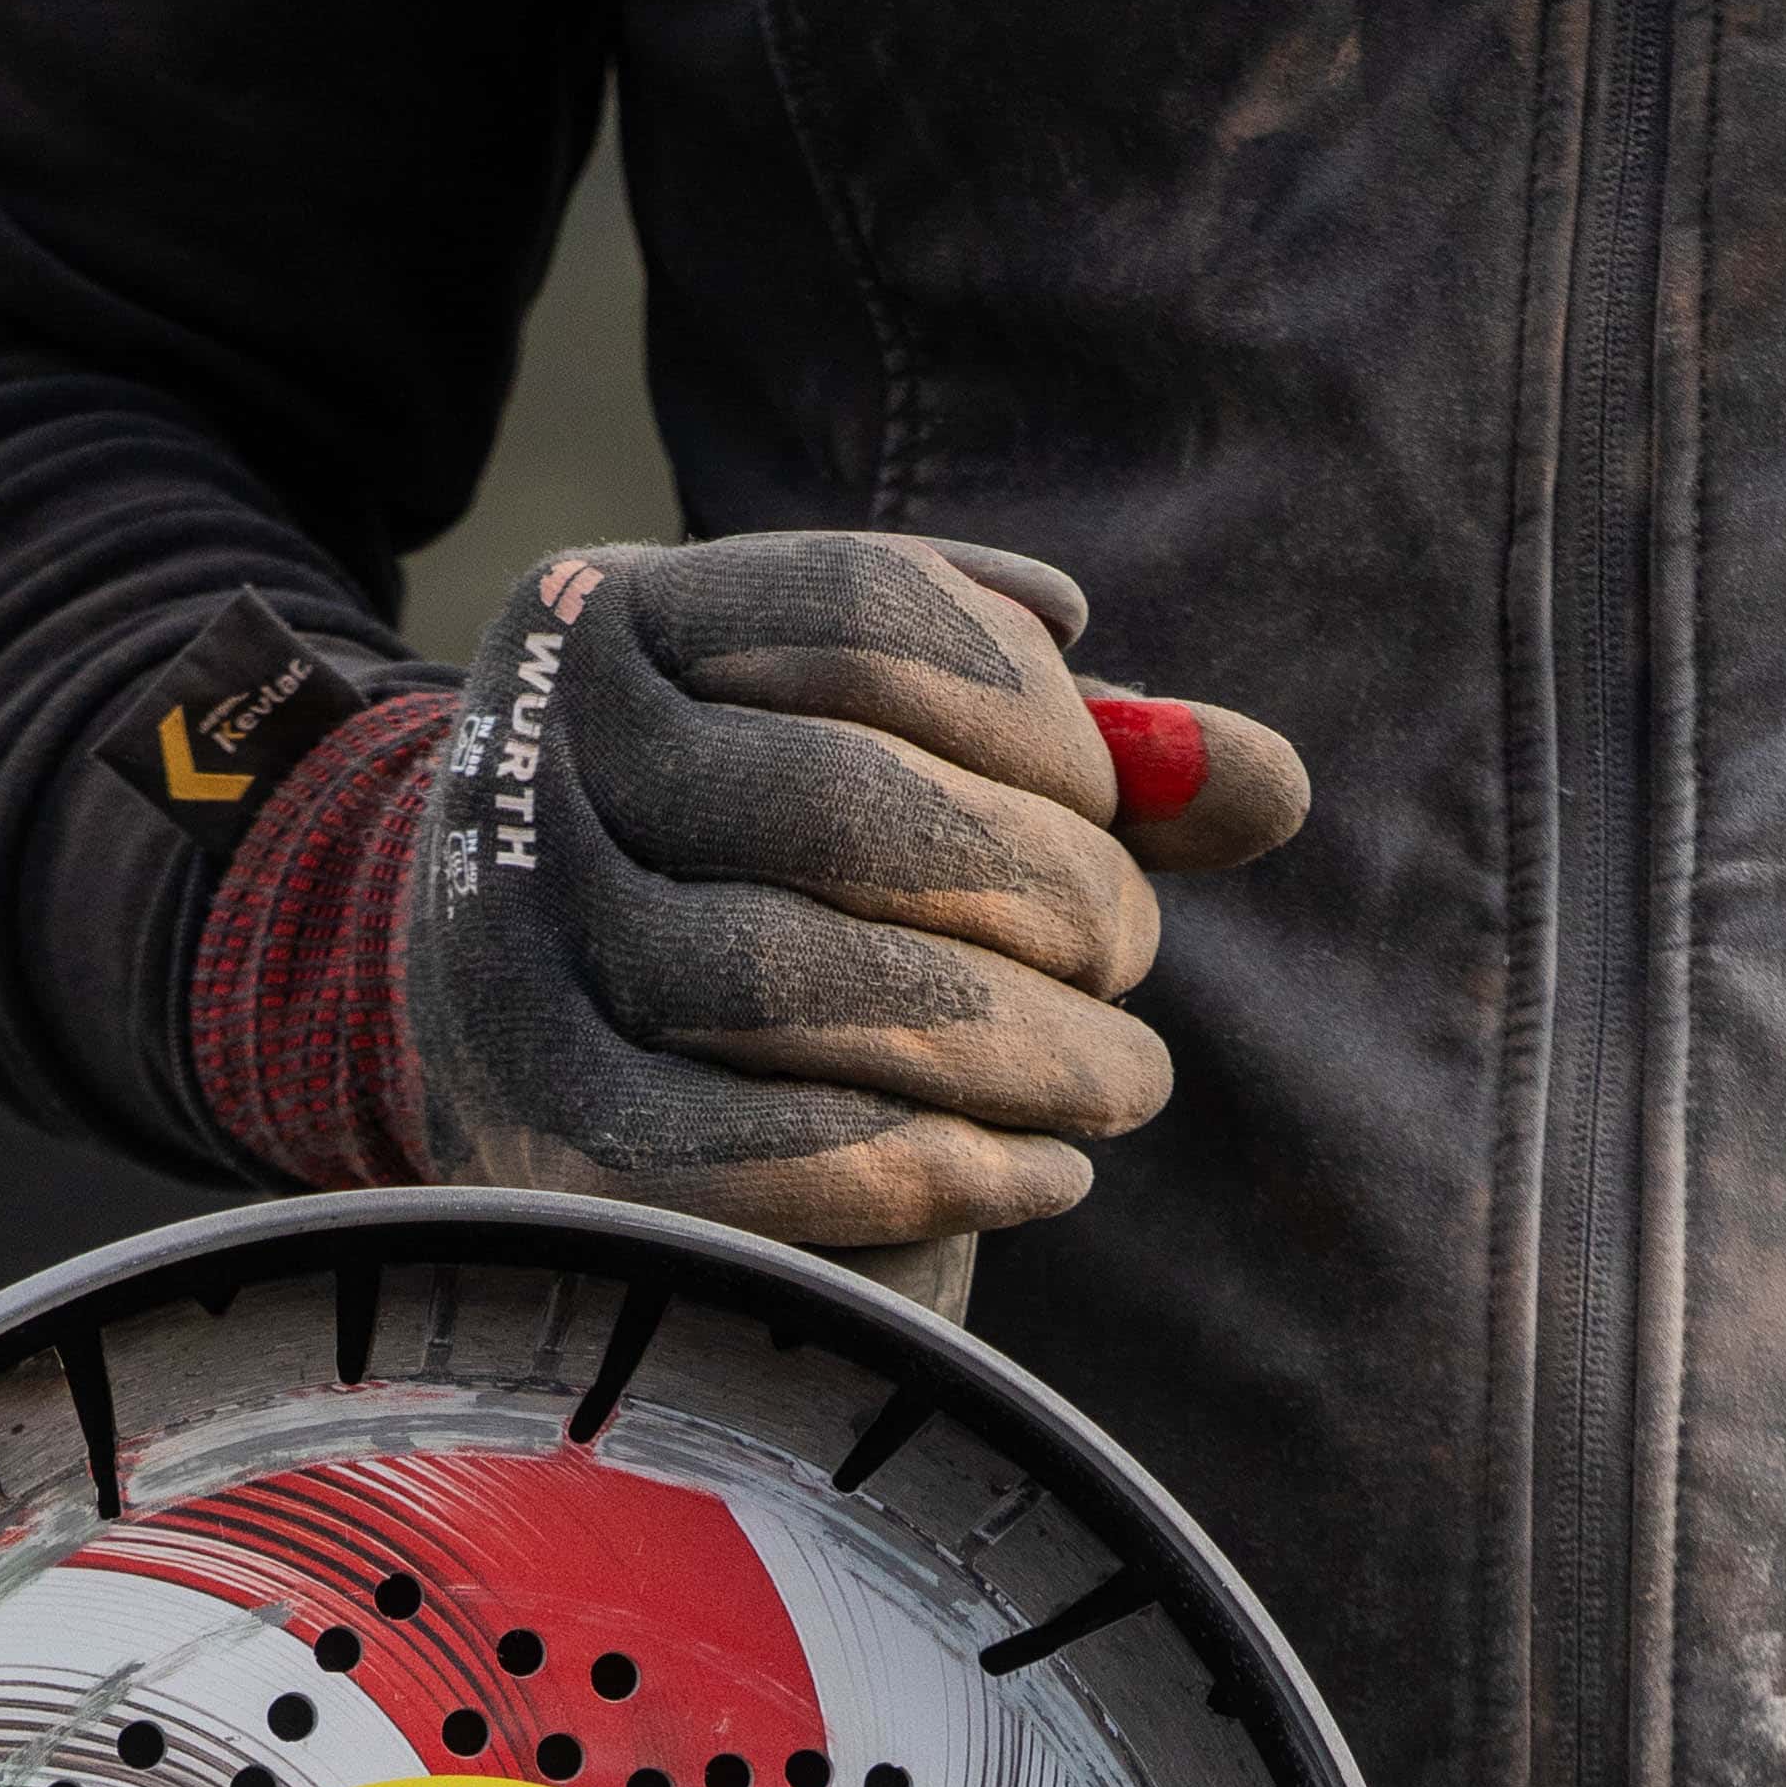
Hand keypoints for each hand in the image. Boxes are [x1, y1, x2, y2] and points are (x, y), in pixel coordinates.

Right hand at [403, 530, 1305, 1253]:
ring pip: (784, 976)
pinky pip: (745, 1158)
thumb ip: (1081, 764)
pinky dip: (926, 1169)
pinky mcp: (549, 1142)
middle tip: (1130, 952)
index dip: (1035, 716)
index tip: (1112, 803)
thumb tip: (1265, 784)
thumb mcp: (910, 768)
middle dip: (1039, 885)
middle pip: (830, 798)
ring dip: (1009, 1042)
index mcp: (625, 616)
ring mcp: (520, 955)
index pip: (865, 612)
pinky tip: (1041, 1174)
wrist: (545, 1050)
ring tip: (1121, 1078)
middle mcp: (541, 765)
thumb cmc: (778, 883)